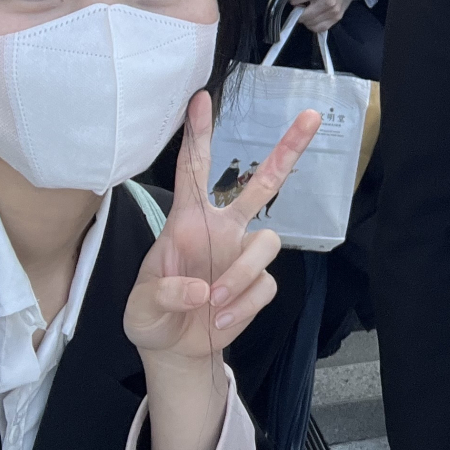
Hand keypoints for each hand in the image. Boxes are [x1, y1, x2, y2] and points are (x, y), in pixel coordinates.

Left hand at [123, 91, 320, 365]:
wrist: (176, 350)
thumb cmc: (152, 317)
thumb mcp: (140, 309)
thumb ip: (163, 294)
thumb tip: (201, 288)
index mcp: (186, 222)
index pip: (193, 170)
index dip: (198, 135)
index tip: (200, 98)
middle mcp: (222, 229)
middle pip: (262, 182)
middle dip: (287, 148)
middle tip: (310, 116)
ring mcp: (243, 254)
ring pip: (268, 242)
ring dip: (240, 276)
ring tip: (213, 304)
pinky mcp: (257, 283)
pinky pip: (265, 285)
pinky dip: (242, 307)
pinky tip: (221, 320)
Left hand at [288, 0, 366, 32]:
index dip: (293, 0)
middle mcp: (328, 1)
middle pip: (303, 15)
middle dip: (297, 12)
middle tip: (299, 8)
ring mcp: (333, 11)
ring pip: (309, 23)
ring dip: (305, 19)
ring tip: (307, 12)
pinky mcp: (336, 18)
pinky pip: (318, 28)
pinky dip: (312, 26)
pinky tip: (313, 19)